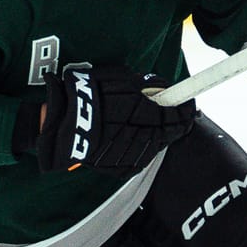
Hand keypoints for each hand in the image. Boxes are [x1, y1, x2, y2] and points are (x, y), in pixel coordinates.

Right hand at [33, 64, 195, 171]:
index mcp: (138, 112)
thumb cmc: (86, 95)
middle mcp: (136, 135)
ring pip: (155, 147)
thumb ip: (143, 83)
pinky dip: (145, 150)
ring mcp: (128, 154)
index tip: (189, 105)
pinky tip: (145, 141)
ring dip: (162, 137)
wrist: (57, 122)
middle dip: (176, 124)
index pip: (173, 115)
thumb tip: (162, 86)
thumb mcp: (116, 79)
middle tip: (181, 117)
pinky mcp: (117, 168)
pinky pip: (139, 160)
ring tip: (163, 128)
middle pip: (167, 133)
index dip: (184, 111)